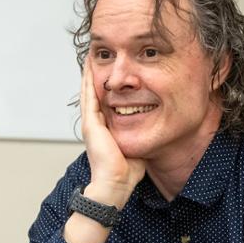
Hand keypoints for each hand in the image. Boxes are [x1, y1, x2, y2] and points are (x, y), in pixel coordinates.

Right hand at [80, 57, 145, 205]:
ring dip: (89, 75)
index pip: (104, 103)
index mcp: (104, 131)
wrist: (115, 184)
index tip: (109, 73)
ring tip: (91, 58)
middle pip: (94, 94)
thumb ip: (141, 135)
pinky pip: (89, 97)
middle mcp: (95, 125)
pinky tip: (90, 68)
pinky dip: (89, 82)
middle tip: (96, 59)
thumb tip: (155, 129)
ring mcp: (91, 124)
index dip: (105, 88)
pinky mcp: (91, 125)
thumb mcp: (137, 146)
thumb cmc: (127, 173)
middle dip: (95, 77)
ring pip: (89, 93)